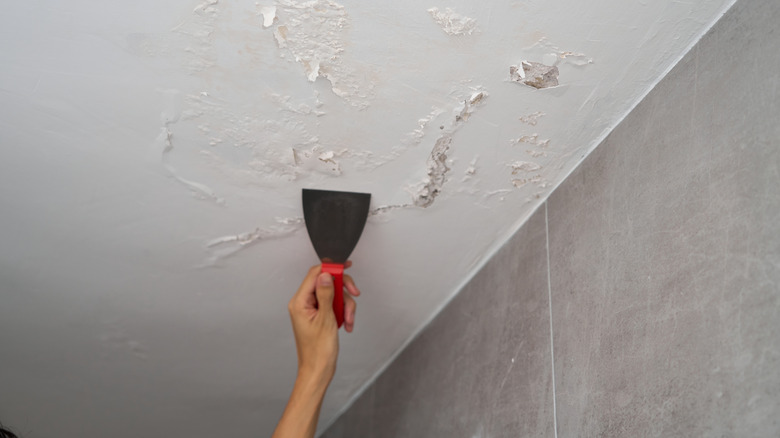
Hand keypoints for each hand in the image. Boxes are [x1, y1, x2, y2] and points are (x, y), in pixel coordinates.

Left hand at [288, 262, 360, 382]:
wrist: (318, 371)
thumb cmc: (318, 351)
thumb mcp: (326, 319)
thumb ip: (326, 294)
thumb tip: (326, 275)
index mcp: (300, 302)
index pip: (315, 275)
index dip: (331, 268)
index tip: (347, 266)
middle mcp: (304, 303)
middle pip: (327, 283)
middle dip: (343, 290)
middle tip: (355, 294)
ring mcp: (312, 310)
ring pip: (334, 295)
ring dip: (346, 306)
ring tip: (349, 321)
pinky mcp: (320, 315)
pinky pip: (335, 306)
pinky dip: (343, 313)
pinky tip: (346, 324)